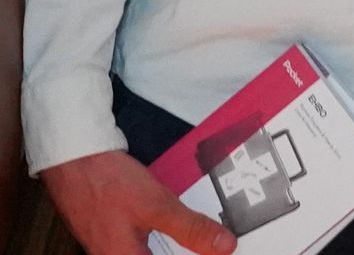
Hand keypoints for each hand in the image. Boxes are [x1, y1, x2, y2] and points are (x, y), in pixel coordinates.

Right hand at [41, 149, 236, 254]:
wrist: (76, 162)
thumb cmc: (107, 183)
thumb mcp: (158, 206)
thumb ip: (190, 229)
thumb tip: (223, 246)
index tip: (217, 252)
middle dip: (182, 249)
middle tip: (212, 243)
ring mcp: (110, 248)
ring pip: (150, 252)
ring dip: (171, 246)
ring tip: (199, 238)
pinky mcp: (111, 233)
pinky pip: (141, 243)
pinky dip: (160, 237)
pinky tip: (171, 225)